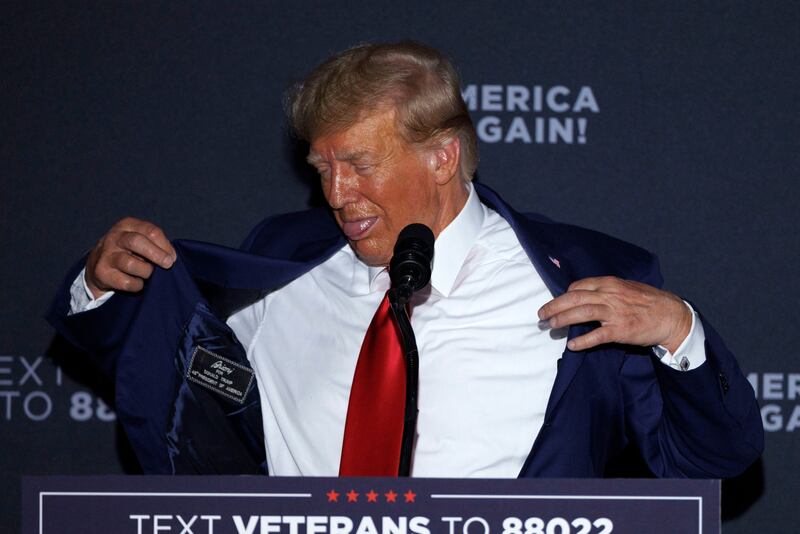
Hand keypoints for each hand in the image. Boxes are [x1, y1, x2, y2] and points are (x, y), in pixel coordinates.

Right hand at [85, 217, 175, 298]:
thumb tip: (171, 257)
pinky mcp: (102, 272)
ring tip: (148, 273)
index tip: (173, 257)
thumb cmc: (129, 250)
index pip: (149, 231)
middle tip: (167, 264)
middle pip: (136, 241)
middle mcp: (115, 237)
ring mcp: (106, 255)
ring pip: (130, 263)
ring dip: (146, 271)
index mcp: (127, 225)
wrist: (99, 264)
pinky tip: (138, 282)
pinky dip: (137, 284)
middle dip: (156, 254)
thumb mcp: (141, 239)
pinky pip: (126, 282)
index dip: (164, 245)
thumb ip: (156, 243)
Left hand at [538, 276, 691, 352]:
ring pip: (581, 313)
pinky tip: (572, 346)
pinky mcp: (620, 330)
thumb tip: (585, 294)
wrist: (671, 315)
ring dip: (562, 320)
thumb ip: (606, 289)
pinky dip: (582, 341)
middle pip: (574, 298)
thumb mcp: (626, 287)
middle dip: (554, 306)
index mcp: (610, 283)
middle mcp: (609, 295)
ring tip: (550, 326)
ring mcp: (614, 313)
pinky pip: (596, 336)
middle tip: (541, 314)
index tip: (557, 303)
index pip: (578, 286)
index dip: (564, 295)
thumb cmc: (648, 301)